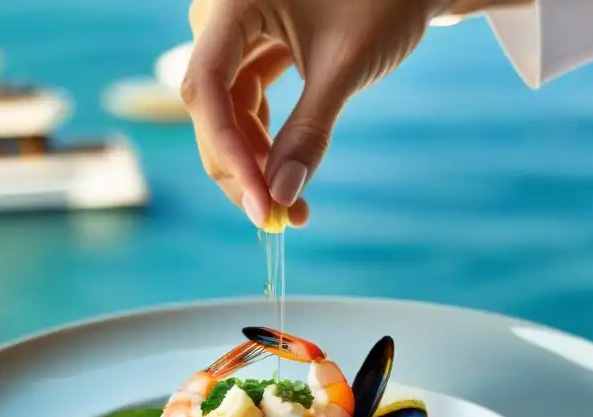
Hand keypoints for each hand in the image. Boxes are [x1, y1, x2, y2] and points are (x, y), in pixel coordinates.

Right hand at [181, 0, 454, 227]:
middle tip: (275, 219)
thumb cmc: (386, 0)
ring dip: (255, 163)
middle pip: (210, 105)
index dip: (227, 149)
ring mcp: (235, 32)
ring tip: (294, 210)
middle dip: (241, 167)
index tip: (260, 202)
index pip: (206, 85)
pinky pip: (246, 103)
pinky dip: (266, 143)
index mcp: (233, 0)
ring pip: (227, 112)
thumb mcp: (346, 66)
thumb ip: (309, 130)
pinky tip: (289, 178)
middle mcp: (221, 15)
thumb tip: (283, 197)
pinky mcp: (253, 47)